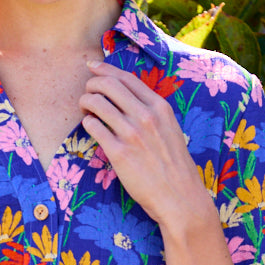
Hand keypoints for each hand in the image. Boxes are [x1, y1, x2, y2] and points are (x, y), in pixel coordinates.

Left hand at [79, 61, 212, 229]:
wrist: (179, 197)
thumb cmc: (175, 167)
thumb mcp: (171, 130)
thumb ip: (152, 114)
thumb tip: (128, 100)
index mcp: (160, 108)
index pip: (127, 78)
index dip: (106, 69)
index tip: (93, 66)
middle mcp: (146, 116)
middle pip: (109, 85)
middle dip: (92, 84)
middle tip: (87, 91)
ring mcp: (132, 134)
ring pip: (97, 103)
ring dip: (85, 102)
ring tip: (85, 109)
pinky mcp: (119, 153)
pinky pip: (94, 127)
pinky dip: (87, 123)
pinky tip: (89, 127)